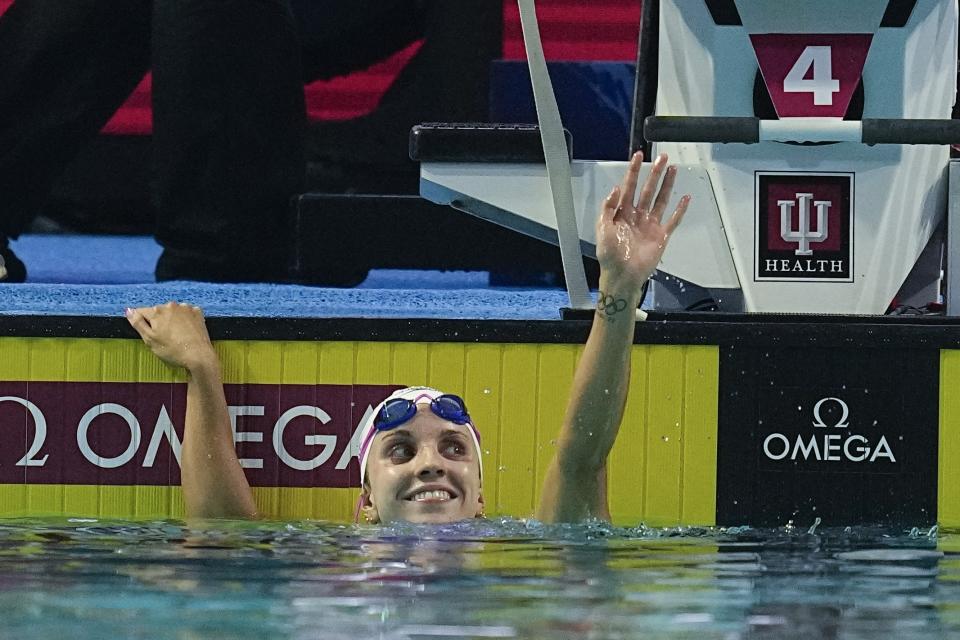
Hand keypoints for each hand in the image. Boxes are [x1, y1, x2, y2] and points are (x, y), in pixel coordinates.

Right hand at [126, 302, 216, 371]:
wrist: (198, 355)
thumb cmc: (172, 350)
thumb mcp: (150, 340)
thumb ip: (138, 323)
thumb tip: (128, 310)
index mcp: (156, 312)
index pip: (141, 311)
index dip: (141, 321)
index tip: (147, 331)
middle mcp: (171, 305)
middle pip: (158, 311)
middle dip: (158, 321)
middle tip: (164, 337)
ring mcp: (185, 308)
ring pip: (172, 311)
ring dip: (172, 319)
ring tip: (176, 335)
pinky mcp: (197, 312)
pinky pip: (186, 313)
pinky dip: (185, 319)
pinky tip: (186, 331)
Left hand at [596, 151, 689, 293]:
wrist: (622, 275)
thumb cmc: (610, 255)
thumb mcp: (603, 228)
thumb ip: (608, 208)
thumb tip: (616, 188)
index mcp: (623, 213)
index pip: (629, 187)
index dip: (633, 171)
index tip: (638, 156)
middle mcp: (638, 216)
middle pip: (648, 190)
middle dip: (654, 173)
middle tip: (662, 157)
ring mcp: (651, 225)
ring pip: (661, 200)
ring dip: (667, 185)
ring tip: (673, 169)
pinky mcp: (662, 236)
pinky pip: (673, 220)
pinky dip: (680, 210)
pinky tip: (686, 198)